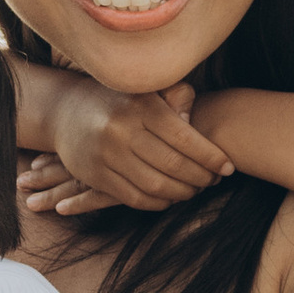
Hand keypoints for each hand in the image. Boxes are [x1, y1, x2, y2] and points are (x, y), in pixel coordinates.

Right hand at [19, 75, 231, 216]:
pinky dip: (158, 203)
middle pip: (174, 165)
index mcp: (140, 105)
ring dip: (183, 193)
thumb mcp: (147, 89)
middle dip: (201, 178)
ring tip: (195, 190)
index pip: (185, 137)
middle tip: (214, 181)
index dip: (211, 156)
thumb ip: (176, 97)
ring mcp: (106, 155)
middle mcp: (122, 129)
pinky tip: (170, 198)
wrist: (65, 110)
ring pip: (156, 186)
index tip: (228, 167)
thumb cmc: (120, 99)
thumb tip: (196, 118)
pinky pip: (135, 198)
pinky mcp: (95, 176)